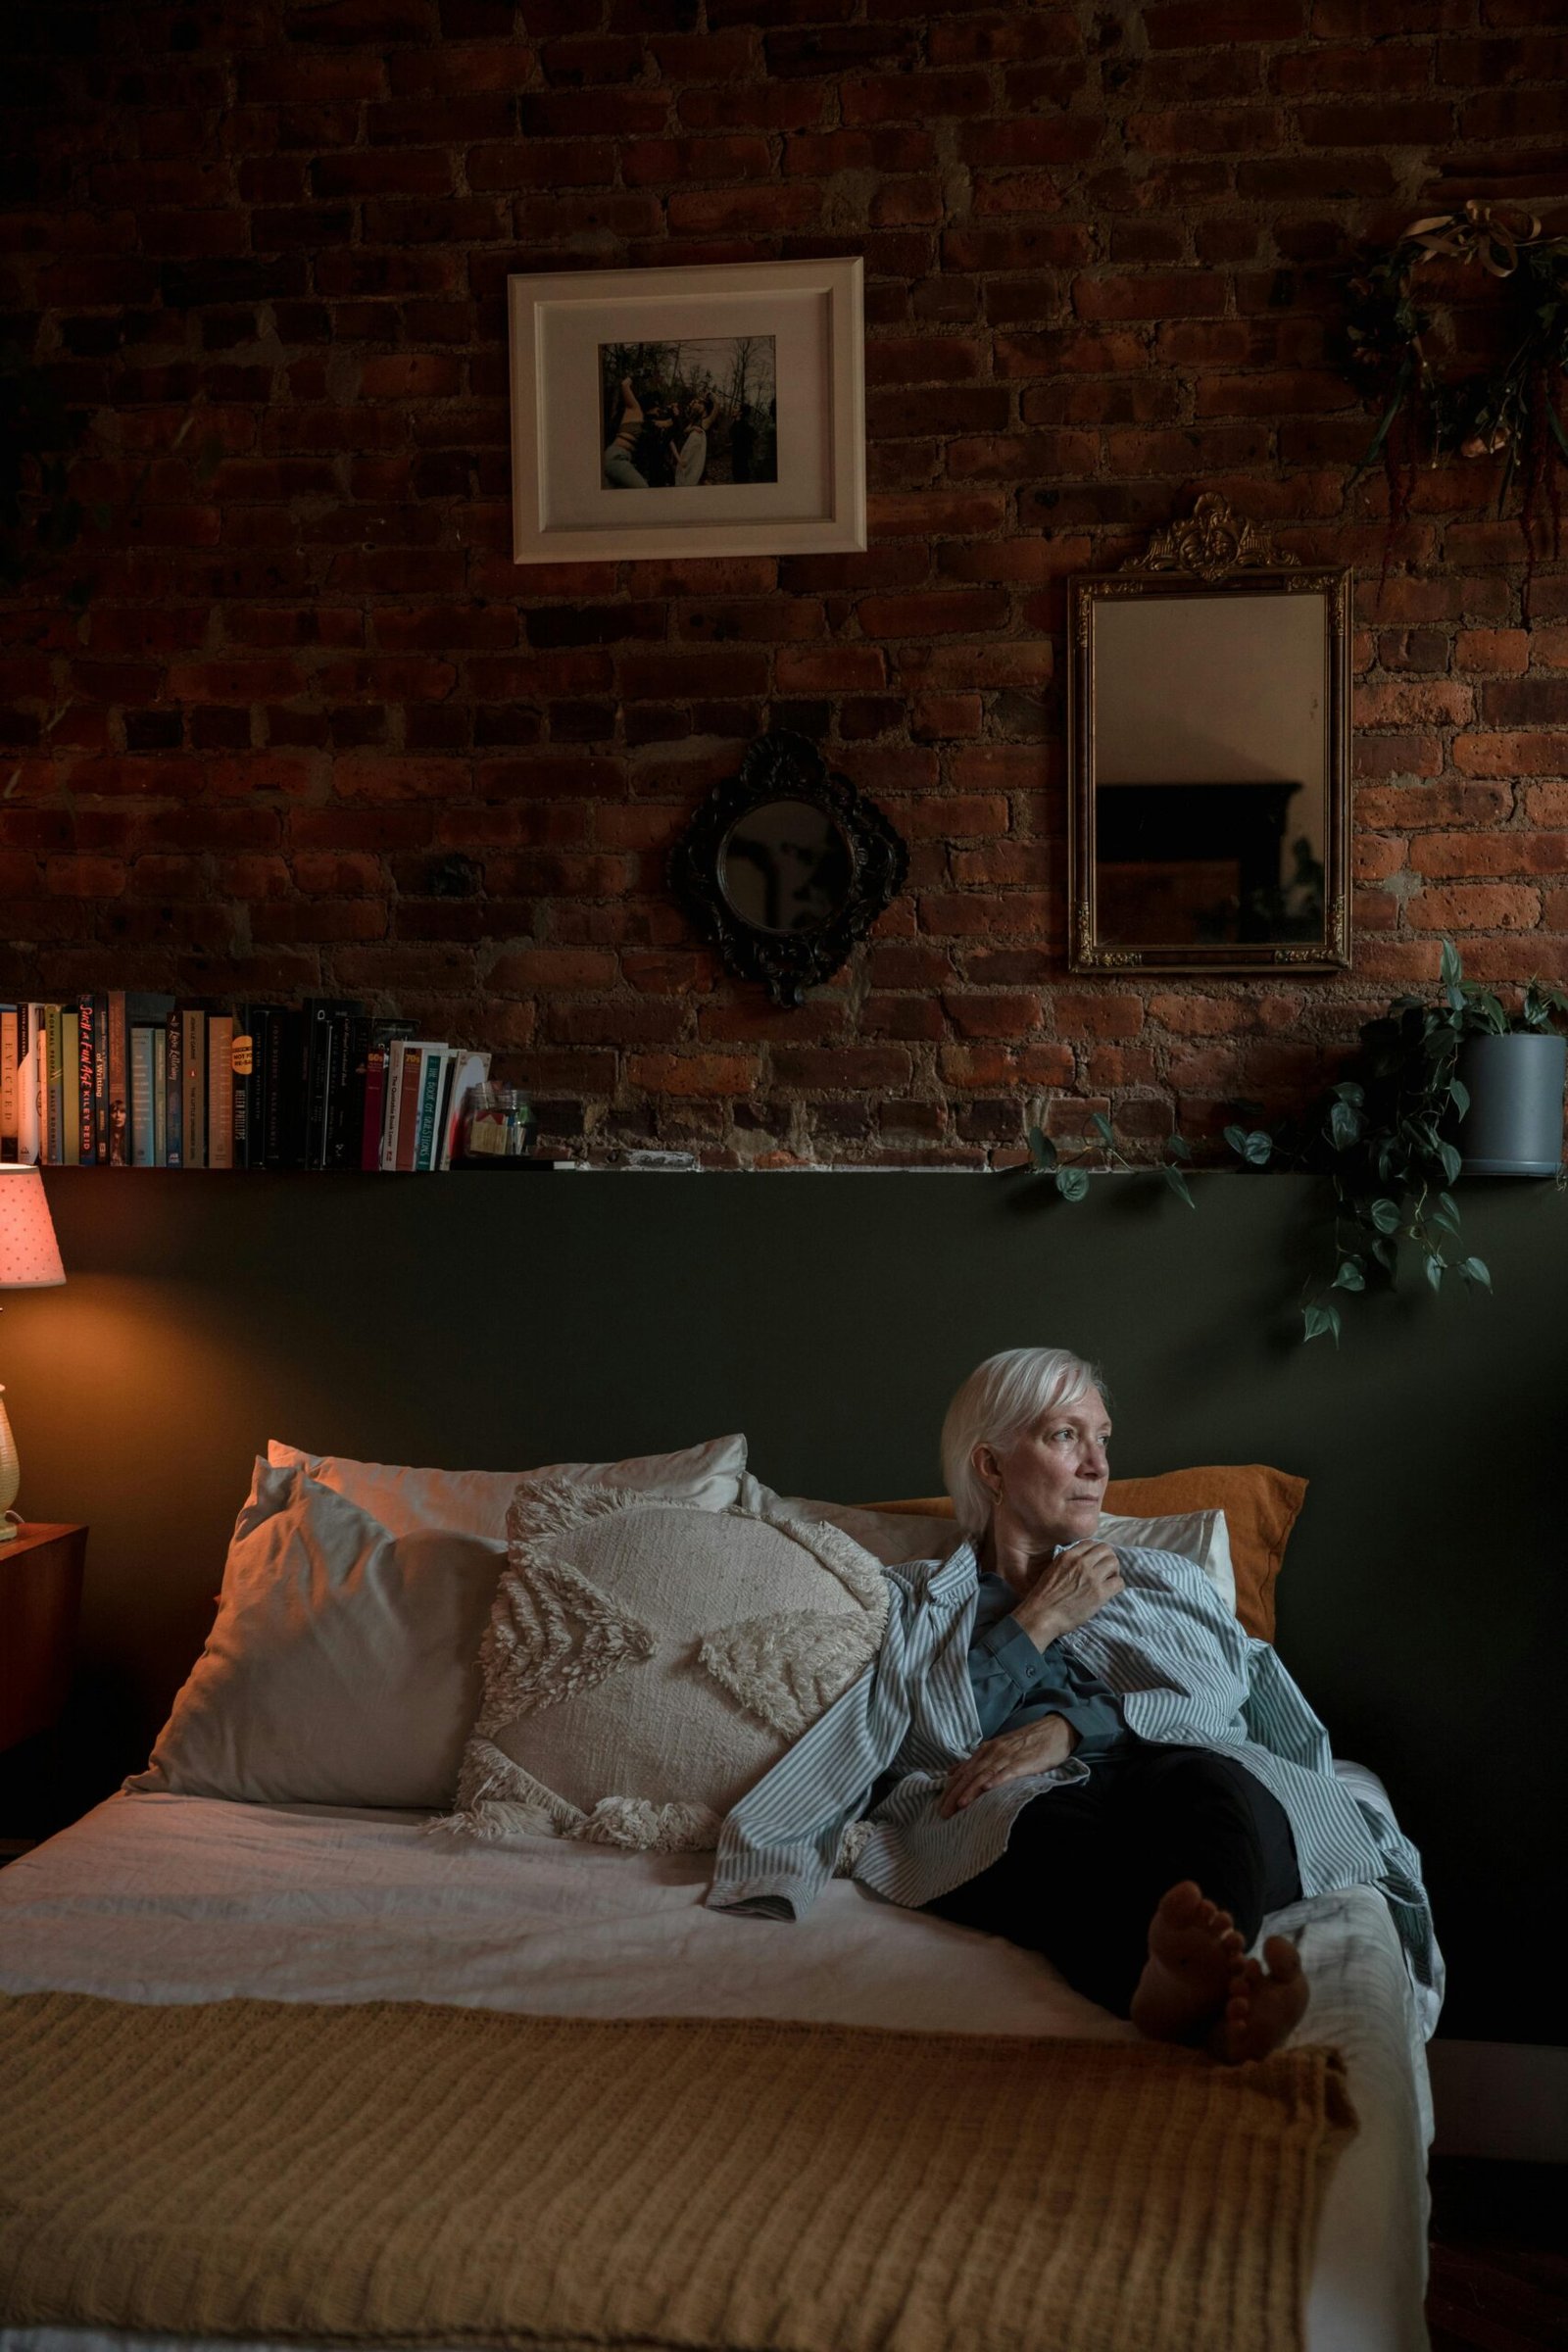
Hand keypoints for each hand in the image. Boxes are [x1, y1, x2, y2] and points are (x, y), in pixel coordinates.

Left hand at [939, 1715, 1075, 1818]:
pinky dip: (997, 1780)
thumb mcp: (998, 1749)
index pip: (963, 1772)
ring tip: (960, 1805)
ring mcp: (1008, 1756)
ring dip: (971, 1790)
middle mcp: (993, 1752)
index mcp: (985, 1750)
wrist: (1053, 1730)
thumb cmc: (1026, 1743)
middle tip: (944, 1812)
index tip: (940, 1805)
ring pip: (985, 1775)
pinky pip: (1008, 1772)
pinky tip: (988, 1789)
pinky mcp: (1024, 1762)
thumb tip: (953, 1772)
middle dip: (956, 1794)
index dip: (950, 1789)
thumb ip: (977, 1761)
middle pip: (970, 1775)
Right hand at [1015, 1539, 1122, 1647]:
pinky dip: (1117, 1586)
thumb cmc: (1043, 1596)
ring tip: (1108, 1581)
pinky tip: (1110, 1592)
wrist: (1042, 1616)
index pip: (1091, 1543)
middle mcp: (1081, 1563)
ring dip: (1114, 1571)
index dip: (1096, 1552)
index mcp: (1068, 1555)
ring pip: (1114, 1563)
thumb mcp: (1052, 1569)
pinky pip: (1119, 1582)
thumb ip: (1068, 1562)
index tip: (1096, 1562)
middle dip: (1108, 1558)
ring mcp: (1091, 1577)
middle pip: (1106, 1549)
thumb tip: (1082, 1562)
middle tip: (1106, 1571)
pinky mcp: (1099, 1594)